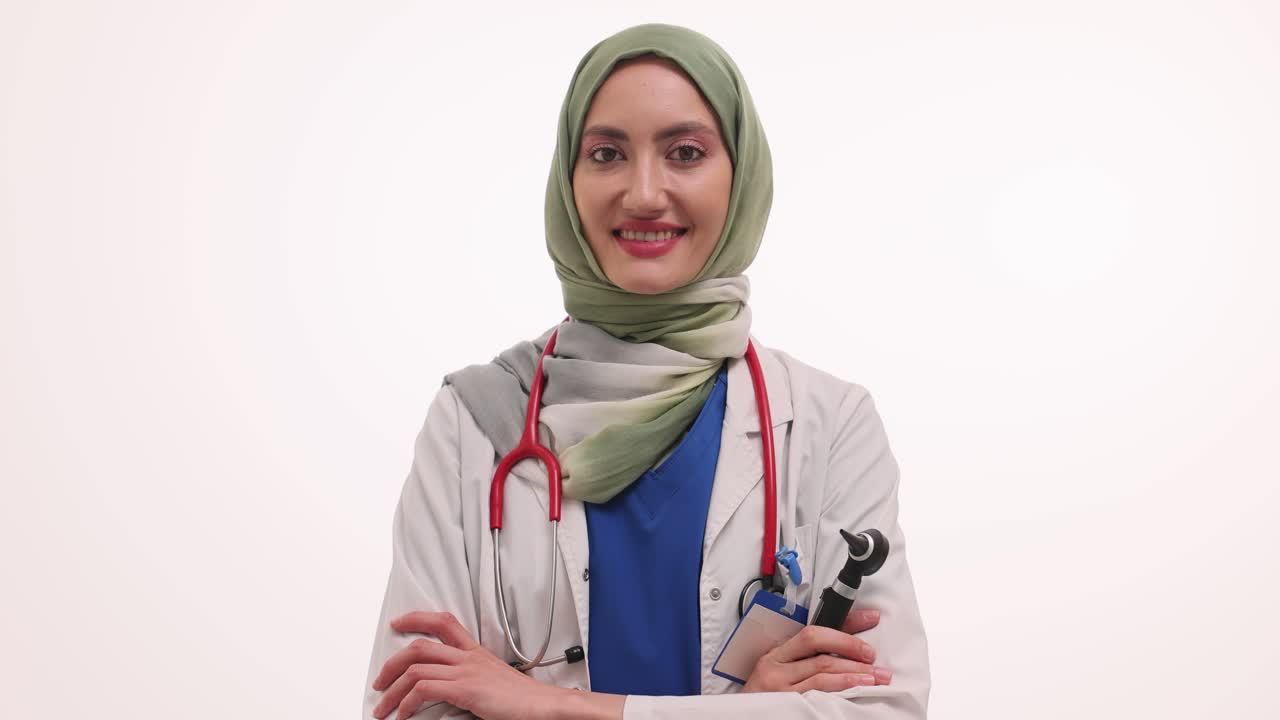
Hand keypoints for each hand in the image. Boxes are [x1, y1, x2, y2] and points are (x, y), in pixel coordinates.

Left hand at [371, 611, 566, 719]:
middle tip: (379, 681)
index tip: (399, 623)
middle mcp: (469, 657)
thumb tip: (451, 691)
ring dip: (391, 690)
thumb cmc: (524, 701)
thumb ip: (473, 681)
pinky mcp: (467, 689)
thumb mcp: (495, 683)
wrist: (546, 706)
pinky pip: (424, 689)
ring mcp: (467, 671)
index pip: (444, 621)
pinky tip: (403, 715)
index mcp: (477, 653)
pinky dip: (406, 703)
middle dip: (391, 663)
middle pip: (420, 645)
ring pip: (415, 668)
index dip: (417, 617)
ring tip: (383, 706)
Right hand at [743, 608, 892, 693]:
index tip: (870, 619)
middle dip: (852, 651)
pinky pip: (819, 696)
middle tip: (873, 659)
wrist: (741, 719)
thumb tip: (848, 647)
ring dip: (853, 674)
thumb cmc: (764, 695)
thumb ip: (808, 657)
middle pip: (821, 652)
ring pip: (822, 674)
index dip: (845, 625)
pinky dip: (840, 692)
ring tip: (874, 678)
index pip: (814, 632)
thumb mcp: (782, 670)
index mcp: (777, 654)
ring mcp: (781, 688)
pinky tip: (855, 692)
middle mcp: (777, 667)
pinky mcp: (788, 706)